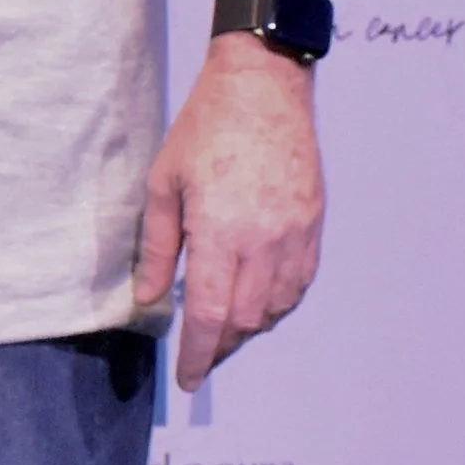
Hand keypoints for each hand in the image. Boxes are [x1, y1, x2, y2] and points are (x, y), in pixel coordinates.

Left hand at [135, 39, 322, 391]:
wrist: (263, 86)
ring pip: (276, 307)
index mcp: (221, 231)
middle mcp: (264, 240)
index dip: (199, 354)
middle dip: (222, 347)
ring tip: (225, 334)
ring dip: (250, 329)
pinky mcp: (313, 222)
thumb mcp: (164, 184)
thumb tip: (151, 298)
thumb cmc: (205, 128)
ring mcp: (295, 233)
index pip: (212, 315)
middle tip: (201, 357)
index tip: (189, 378)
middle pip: (245, 319)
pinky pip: (299, 283)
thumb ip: (158, 247)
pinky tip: (259, 305)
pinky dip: (278, 304)